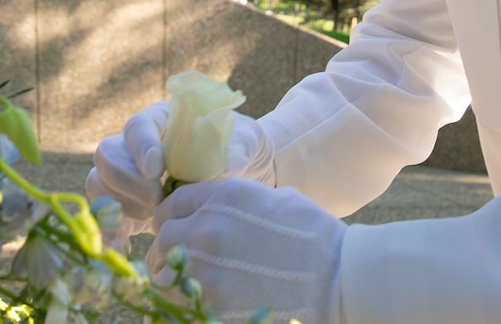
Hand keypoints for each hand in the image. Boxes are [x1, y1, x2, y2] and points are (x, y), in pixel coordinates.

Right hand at [86, 101, 274, 241]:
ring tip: (155, 219)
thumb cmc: (239, 147)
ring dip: (122, 204)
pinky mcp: (127, 203)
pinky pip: (103, 213)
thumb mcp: (245, 141)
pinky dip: (109, 230)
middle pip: (108, 154)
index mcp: (162, 120)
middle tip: (158, 201)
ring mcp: (127, 173)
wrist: (238, 172)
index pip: (137, 126)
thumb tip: (227, 166)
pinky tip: (124, 244)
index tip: (155, 170)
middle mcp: (136, 144)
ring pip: (99, 183)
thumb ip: (235, 149)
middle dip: (128, 181)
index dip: (141, 148)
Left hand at [151, 179, 344, 323]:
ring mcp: (205, 267)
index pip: (173, 203)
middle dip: (170, 249)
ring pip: (163, 273)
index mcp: (222, 196)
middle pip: (164, 237)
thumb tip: (216, 209)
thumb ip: (236, 201)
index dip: (173, 218)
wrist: (338, 276)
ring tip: (188, 286)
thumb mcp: (274, 200)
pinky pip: (176, 302)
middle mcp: (206, 227)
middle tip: (181, 261)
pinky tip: (194, 303)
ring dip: (172, 278)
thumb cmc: (314, 236)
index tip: (178, 229)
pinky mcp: (210, 302)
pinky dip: (180, 303)